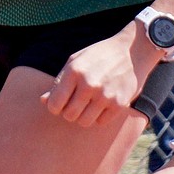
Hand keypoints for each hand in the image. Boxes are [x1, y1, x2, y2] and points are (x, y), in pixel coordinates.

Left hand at [40, 24, 154, 127]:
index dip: (55, 106)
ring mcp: (105, 95)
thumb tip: (44, 101)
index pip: (55, 104)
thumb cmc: (97, 56)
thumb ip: (59, 82)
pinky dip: (99, 116)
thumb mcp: (74, 61)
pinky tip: (101, 103)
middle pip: (69, 116)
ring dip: (83, 115)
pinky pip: (101, 122)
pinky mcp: (119, 104)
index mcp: (74, 71)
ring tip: (88, 103)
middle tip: (75, 102)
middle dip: (69, 112)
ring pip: (84, 122)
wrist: (130, 51)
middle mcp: (89, 84)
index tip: (60, 102)